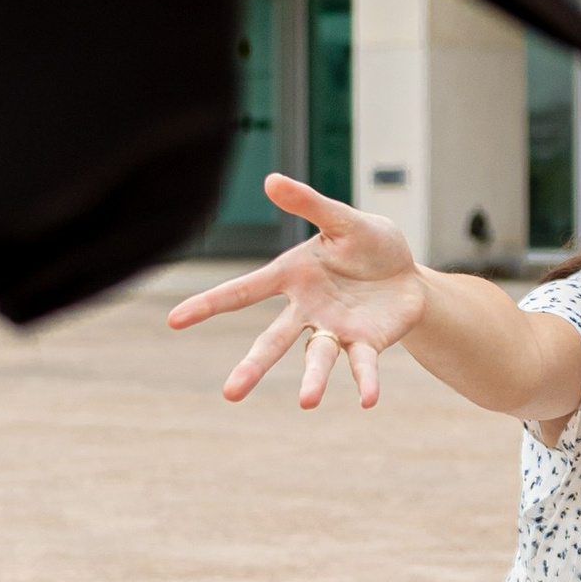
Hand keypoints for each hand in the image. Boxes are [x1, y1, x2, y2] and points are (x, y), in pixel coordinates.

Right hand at [166, 176, 428, 410]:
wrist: (407, 275)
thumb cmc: (369, 243)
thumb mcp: (343, 218)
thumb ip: (310, 204)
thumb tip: (270, 179)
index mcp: (292, 276)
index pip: (243, 291)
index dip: (208, 304)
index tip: (174, 320)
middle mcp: (307, 310)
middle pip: (272, 340)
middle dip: (253, 366)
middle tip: (230, 394)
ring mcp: (335, 331)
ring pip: (318, 357)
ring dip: (313, 380)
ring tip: (307, 402)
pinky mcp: (366, 344)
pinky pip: (363, 365)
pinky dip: (366, 382)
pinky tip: (368, 400)